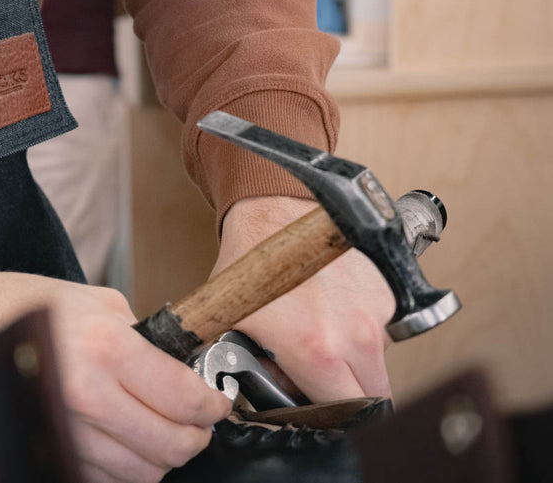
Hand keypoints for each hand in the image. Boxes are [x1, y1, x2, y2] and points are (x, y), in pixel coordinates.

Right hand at [0, 267, 230, 481]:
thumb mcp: (100, 303)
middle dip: (194, 436)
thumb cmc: (27, 307)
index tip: (216, 403)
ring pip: (142, 472)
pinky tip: (120, 439)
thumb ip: (148, 339)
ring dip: (159, 455)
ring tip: (156, 428)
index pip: (184, 398)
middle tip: (197, 422)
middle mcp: (87, 395)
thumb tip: (185, 370)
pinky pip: (106, 480)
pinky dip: (124, 467)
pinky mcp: (51, 452)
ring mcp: (66, 431)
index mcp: (106, 348)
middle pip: (171, 446)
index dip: (212, 406)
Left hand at [213, 196, 395, 401]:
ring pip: (379, 362)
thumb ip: (255, 367)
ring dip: (357, 362)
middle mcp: (356, 336)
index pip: (345, 415)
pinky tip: (333, 310)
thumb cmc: (254, 259)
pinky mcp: (388, 292)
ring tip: (323, 337)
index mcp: (317, 351)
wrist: (275, 208)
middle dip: (351, 398)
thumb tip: (265, 394)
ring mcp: (377, 313)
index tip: (317, 409)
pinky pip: (384, 328)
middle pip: (374, 397)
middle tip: (324, 383)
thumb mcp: (236, 322)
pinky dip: (363, 329)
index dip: (330, 418)